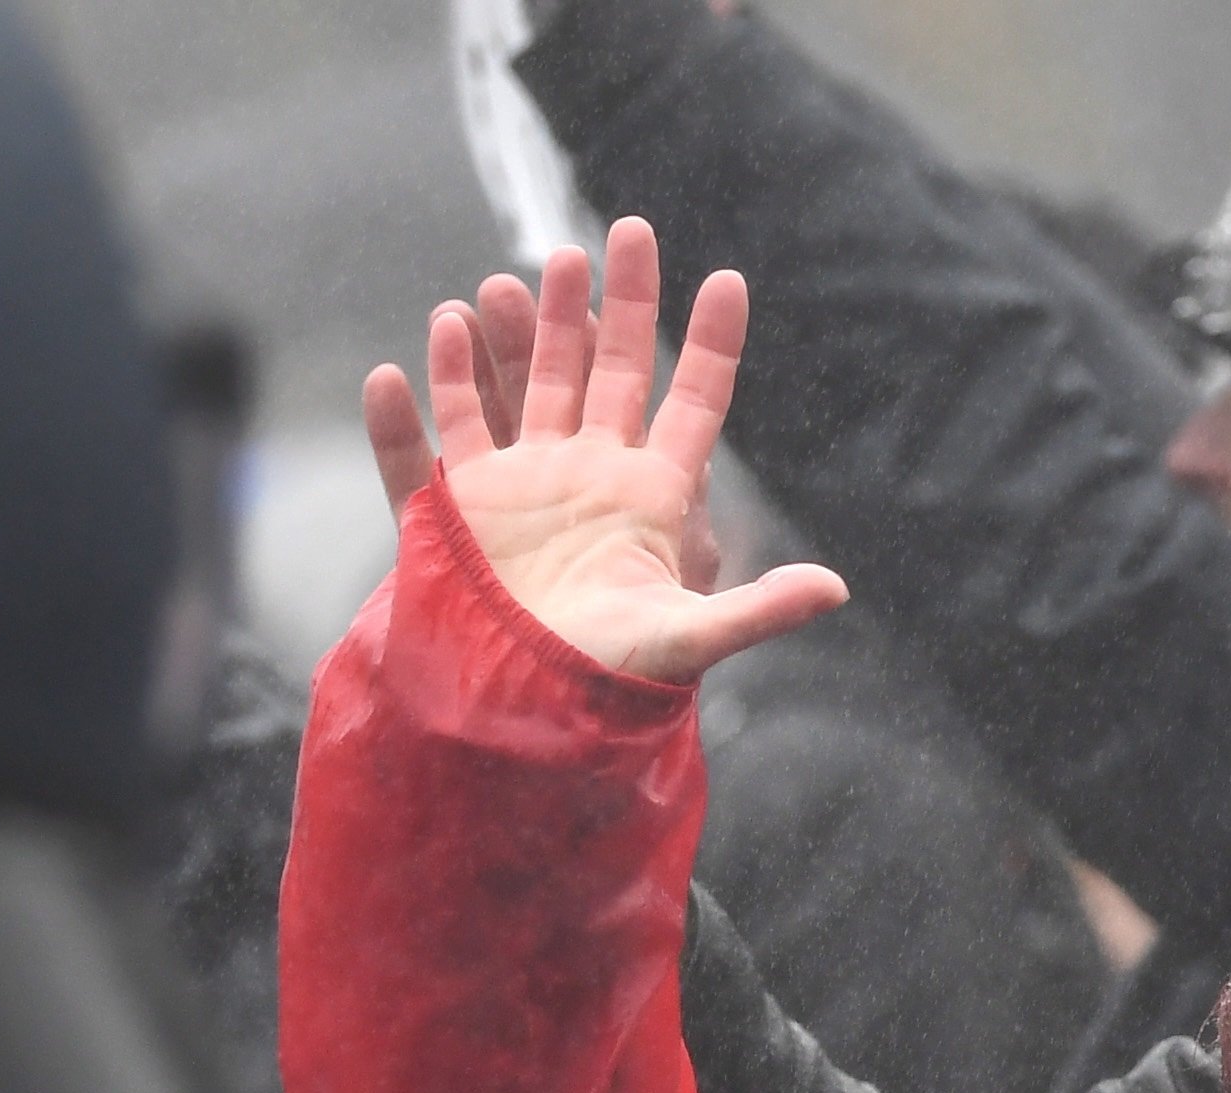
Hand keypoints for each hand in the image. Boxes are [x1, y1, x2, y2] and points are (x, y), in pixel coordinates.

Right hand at [363, 217, 844, 685]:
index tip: (728, 279)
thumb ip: (756, 609)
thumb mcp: (689, 640)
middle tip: (624, 232)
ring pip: (515, 389)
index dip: (710, 343)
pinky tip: (393, 372)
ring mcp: (516, 491)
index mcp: (648, 497)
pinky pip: (420, 460)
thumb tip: (837, 590)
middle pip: (603, 370)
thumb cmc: (615, 682)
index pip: (690, 402)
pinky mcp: (451, 520)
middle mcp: (585, 477)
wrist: (532, 722)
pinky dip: (404, 420)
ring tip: (511, 277)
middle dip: (611, 304)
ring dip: (511, 335)